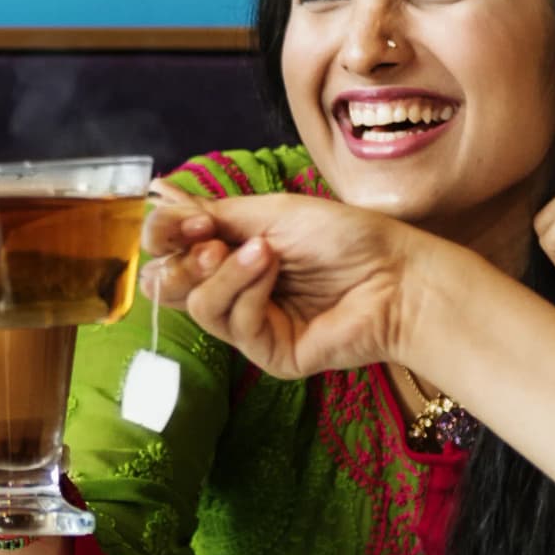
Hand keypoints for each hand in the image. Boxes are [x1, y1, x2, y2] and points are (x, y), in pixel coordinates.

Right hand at [140, 192, 428, 378]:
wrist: (394, 275)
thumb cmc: (343, 237)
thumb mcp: (270, 213)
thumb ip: (213, 215)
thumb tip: (159, 200)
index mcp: (231, 253)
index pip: (172, 251)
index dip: (165, 235)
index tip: (187, 220)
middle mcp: (235, 291)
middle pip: (171, 285)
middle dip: (182, 260)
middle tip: (206, 241)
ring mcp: (251, 325)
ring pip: (199, 306)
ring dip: (223, 273)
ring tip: (261, 251)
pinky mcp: (268, 354)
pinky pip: (235, 325)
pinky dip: (248, 291)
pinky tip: (272, 269)